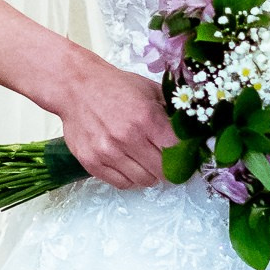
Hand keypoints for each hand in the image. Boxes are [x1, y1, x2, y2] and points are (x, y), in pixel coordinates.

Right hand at [51, 49, 176, 188]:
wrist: (75, 86)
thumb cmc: (114, 87)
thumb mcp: (149, 90)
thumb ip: (171, 110)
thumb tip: (194, 129)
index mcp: (147, 117)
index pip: (177, 151)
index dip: (184, 155)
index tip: (185, 156)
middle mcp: (128, 137)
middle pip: (162, 171)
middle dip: (169, 168)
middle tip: (166, 161)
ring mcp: (108, 152)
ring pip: (144, 181)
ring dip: (150, 175)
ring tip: (146, 162)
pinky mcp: (92, 162)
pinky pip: (121, 183)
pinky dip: (130, 178)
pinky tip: (130, 165)